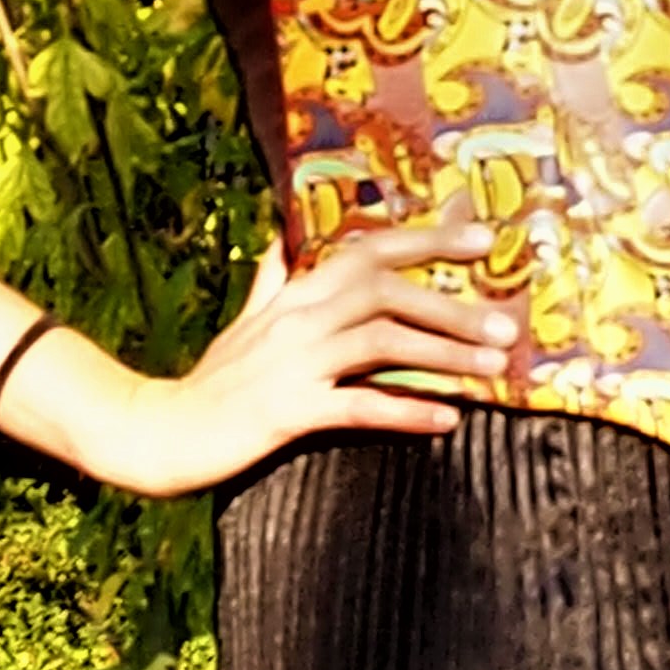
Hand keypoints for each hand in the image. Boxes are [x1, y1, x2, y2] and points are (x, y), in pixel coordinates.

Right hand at [94, 201, 518, 493]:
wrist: (163, 429)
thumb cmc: (213, 380)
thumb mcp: (246, 320)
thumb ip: (272, 279)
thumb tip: (280, 240)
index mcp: (296, 292)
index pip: (368, 250)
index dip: (427, 241)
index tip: (483, 241)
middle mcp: (298, 317)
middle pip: (386, 293)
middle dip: (452, 307)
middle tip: (506, 327)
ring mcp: (293, 362)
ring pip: (382, 344)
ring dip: (443, 355)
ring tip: (493, 372)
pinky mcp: (288, 411)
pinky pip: (358, 407)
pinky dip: (406, 412)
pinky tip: (447, 420)